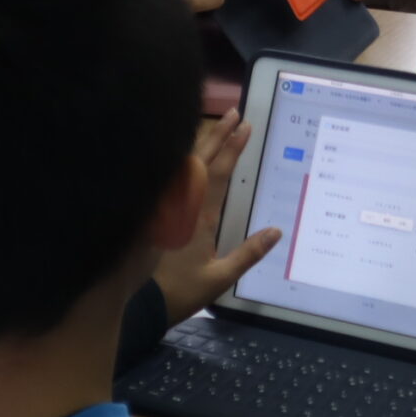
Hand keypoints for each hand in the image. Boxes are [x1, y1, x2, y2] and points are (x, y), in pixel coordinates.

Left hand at [152, 110, 281, 322]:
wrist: (139, 303)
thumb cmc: (179, 291)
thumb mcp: (219, 278)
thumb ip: (248, 254)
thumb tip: (276, 232)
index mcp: (198, 217)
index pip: (217, 173)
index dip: (232, 148)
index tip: (245, 127)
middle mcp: (181, 205)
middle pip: (200, 161)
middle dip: (218, 135)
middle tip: (235, 113)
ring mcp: (167, 207)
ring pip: (183, 166)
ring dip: (202, 144)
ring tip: (218, 125)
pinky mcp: (158, 214)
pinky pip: (170, 180)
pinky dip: (182, 163)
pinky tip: (188, 156)